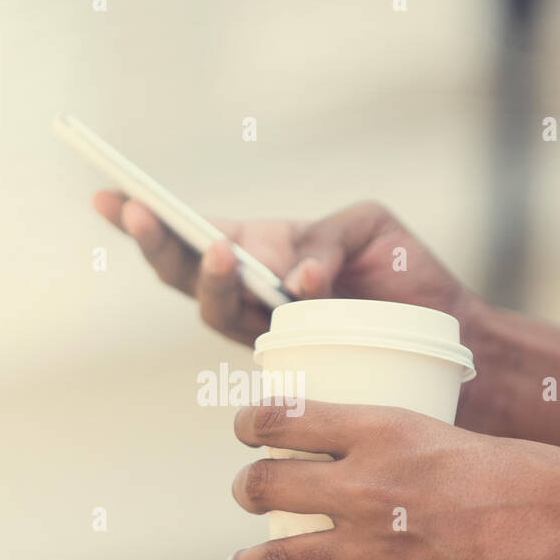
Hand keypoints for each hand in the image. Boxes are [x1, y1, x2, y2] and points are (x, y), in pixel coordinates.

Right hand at [92, 194, 471, 346]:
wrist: (453, 334)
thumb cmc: (404, 276)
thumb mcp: (368, 228)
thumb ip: (325, 238)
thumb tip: (294, 281)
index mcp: (259, 252)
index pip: (193, 233)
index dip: (148, 219)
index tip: (106, 195)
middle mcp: (253, 295)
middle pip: (185, 275)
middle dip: (159, 244)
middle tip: (142, 212)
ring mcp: (269, 332)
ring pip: (216, 311)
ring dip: (210, 279)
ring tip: (218, 248)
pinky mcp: (296, 364)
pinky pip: (267, 344)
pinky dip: (278, 313)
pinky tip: (294, 288)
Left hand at [224, 401, 559, 559]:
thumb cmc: (523, 475)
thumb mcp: (447, 435)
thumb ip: (395, 449)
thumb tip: (360, 459)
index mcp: (381, 432)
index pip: (282, 417)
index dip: (250, 424)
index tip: (246, 431)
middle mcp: (365, 488)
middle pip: (263, 487)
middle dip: (247, 491)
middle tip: (251, 496)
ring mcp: (375, 551)